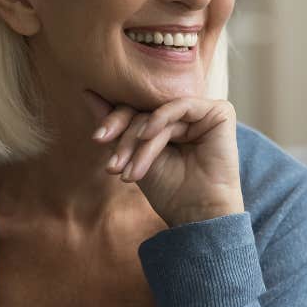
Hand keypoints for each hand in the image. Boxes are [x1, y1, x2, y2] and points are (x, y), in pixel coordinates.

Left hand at [82, 89, 244, 227]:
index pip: (136, 111)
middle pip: (145, 109)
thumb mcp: (133, 155)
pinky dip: (160, 119)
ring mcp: (203, 112)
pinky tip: (147, 136)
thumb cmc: (169, 190)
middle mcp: (186, 114)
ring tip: (130, 173)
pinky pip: (181, 105)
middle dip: (125, 138)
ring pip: (159, 113)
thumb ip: (115, 124)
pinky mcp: (219, 113)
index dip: (114, 123)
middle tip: (112, 166)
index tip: (97, 139)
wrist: (197, 214)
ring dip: (140, 142)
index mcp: (168, 122)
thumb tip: (87, 92)